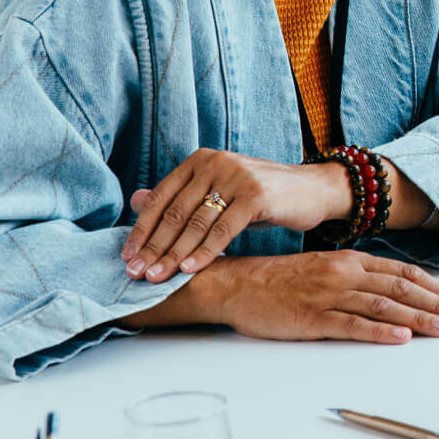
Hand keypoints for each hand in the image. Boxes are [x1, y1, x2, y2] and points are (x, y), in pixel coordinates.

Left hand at [123, 149, 349, 280]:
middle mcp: (215, 162)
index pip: (161, 198)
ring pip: (196, 222)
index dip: (142, 229)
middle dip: (153, 247)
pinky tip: (190, 269)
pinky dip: (205, 251)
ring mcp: (236, 176)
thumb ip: (181, 197)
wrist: (311, 189)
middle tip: (136, 273)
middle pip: (175, 212)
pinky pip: (224, 229)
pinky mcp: (256, 194)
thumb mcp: (218, 193)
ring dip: (173, 254)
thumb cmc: (260, 196)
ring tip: (158, 277)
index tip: (127, 257)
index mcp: (200, 160)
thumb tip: (136, 201)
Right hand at [197, 252, 438, 342]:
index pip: (404, 273)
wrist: (237, 284)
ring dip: (419, 318)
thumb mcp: (325, 269)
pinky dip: (379, 331)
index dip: (435, 287)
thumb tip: (393, 290)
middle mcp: (345, 273)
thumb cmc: (280, 280)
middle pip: (402, 288)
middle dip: (438, 303)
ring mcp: (330, 295)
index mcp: (351, 260)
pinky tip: (400, 337)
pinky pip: (352, 324)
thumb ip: (358, 277)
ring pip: (384, 306)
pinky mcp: (313, 317)